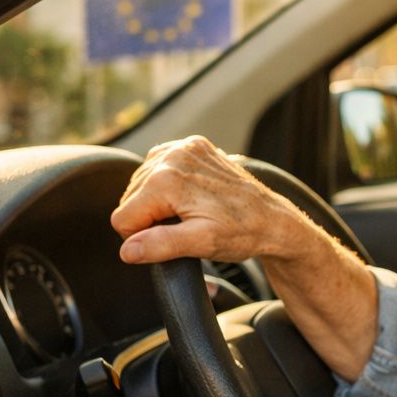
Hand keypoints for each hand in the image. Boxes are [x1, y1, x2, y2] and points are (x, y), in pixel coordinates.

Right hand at [110, 136, 315, 264]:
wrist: (273, 219)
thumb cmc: (242, 232)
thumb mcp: (202, 244)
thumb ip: (161, 245)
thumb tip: (128, 250)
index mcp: (168, 179)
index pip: (123, 217)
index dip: (142, 237)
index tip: (170, 239)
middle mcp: (173, 156)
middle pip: (130, 198)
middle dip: (150, 218)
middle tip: (183, 227)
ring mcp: (184, 147)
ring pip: (142, 183)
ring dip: (158, 201)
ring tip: (188, 212)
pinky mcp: (194, 146)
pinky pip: (160, 166)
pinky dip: (167, 183)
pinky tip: (188, 197)